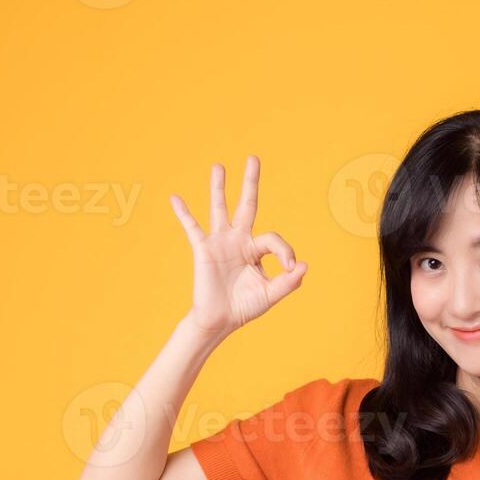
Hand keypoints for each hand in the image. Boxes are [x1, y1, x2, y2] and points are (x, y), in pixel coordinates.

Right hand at [170, 155, 306, 339]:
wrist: (220, 320)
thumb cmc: (245, 307)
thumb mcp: (271, 294)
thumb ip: (289, 282)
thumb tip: (304, 265)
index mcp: (256, 249)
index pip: (273, 238)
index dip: (285, 251)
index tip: (289, 268)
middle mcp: (238, 240)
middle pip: (246, 205)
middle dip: (250, 182)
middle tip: (253, 158)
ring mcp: (220, 242)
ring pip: (219, 208)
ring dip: (219, 187)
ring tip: (219, 166)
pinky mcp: (203, 249)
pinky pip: (192, 227)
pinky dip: (183, 213)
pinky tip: (175, 198)